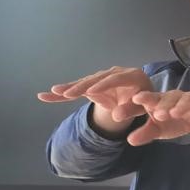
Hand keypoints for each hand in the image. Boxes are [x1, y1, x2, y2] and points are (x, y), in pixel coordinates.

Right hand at [37, 66, 152, 131]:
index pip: (115, 78)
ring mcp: (102, 78)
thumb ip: (132, 110)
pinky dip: (63, 94)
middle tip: (67, 93)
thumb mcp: (143, 108)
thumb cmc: (145, 103)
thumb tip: (117, 116)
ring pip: (85, 83)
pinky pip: (78, 90)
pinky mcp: (93, 86)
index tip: (90, 92)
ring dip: (69, 88)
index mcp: (131, 75)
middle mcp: (115, 73)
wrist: (141, 97)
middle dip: (81, 86)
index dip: (103, 85)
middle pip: (96, 79)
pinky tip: (44, 96)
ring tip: (53, 92)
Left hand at [126, 90, 189, 145]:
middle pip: (168, 98)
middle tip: (157, 114)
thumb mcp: (159, 130)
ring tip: (174, 113)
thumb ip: (145, 133)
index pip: (151, 98)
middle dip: (162, 105)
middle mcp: (175, 97)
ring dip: (180, 105)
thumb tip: (129, 140)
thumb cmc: (177, 122)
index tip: (135, 99)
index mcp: (161, 101)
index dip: (144, 98)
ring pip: (185, 99)